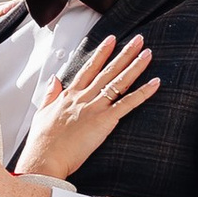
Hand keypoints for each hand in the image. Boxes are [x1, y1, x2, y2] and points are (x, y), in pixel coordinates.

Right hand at [18, 33, 158, 181]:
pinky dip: (142, 93)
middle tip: (138, 39)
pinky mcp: (104, 121)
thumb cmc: (43, 141)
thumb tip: (54, 79)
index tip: (111, 40)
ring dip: (135, 66)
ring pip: (119, 82)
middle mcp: (84, 97)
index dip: (101, 53)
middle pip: (108, 70)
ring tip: (147, 53)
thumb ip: (50, 94)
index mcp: (70, 95)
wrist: (45, 157)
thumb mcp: (42, 112)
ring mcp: (95, 107)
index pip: (89, 68)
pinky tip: (154, 83)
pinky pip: (127, 103)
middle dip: (124, 53)